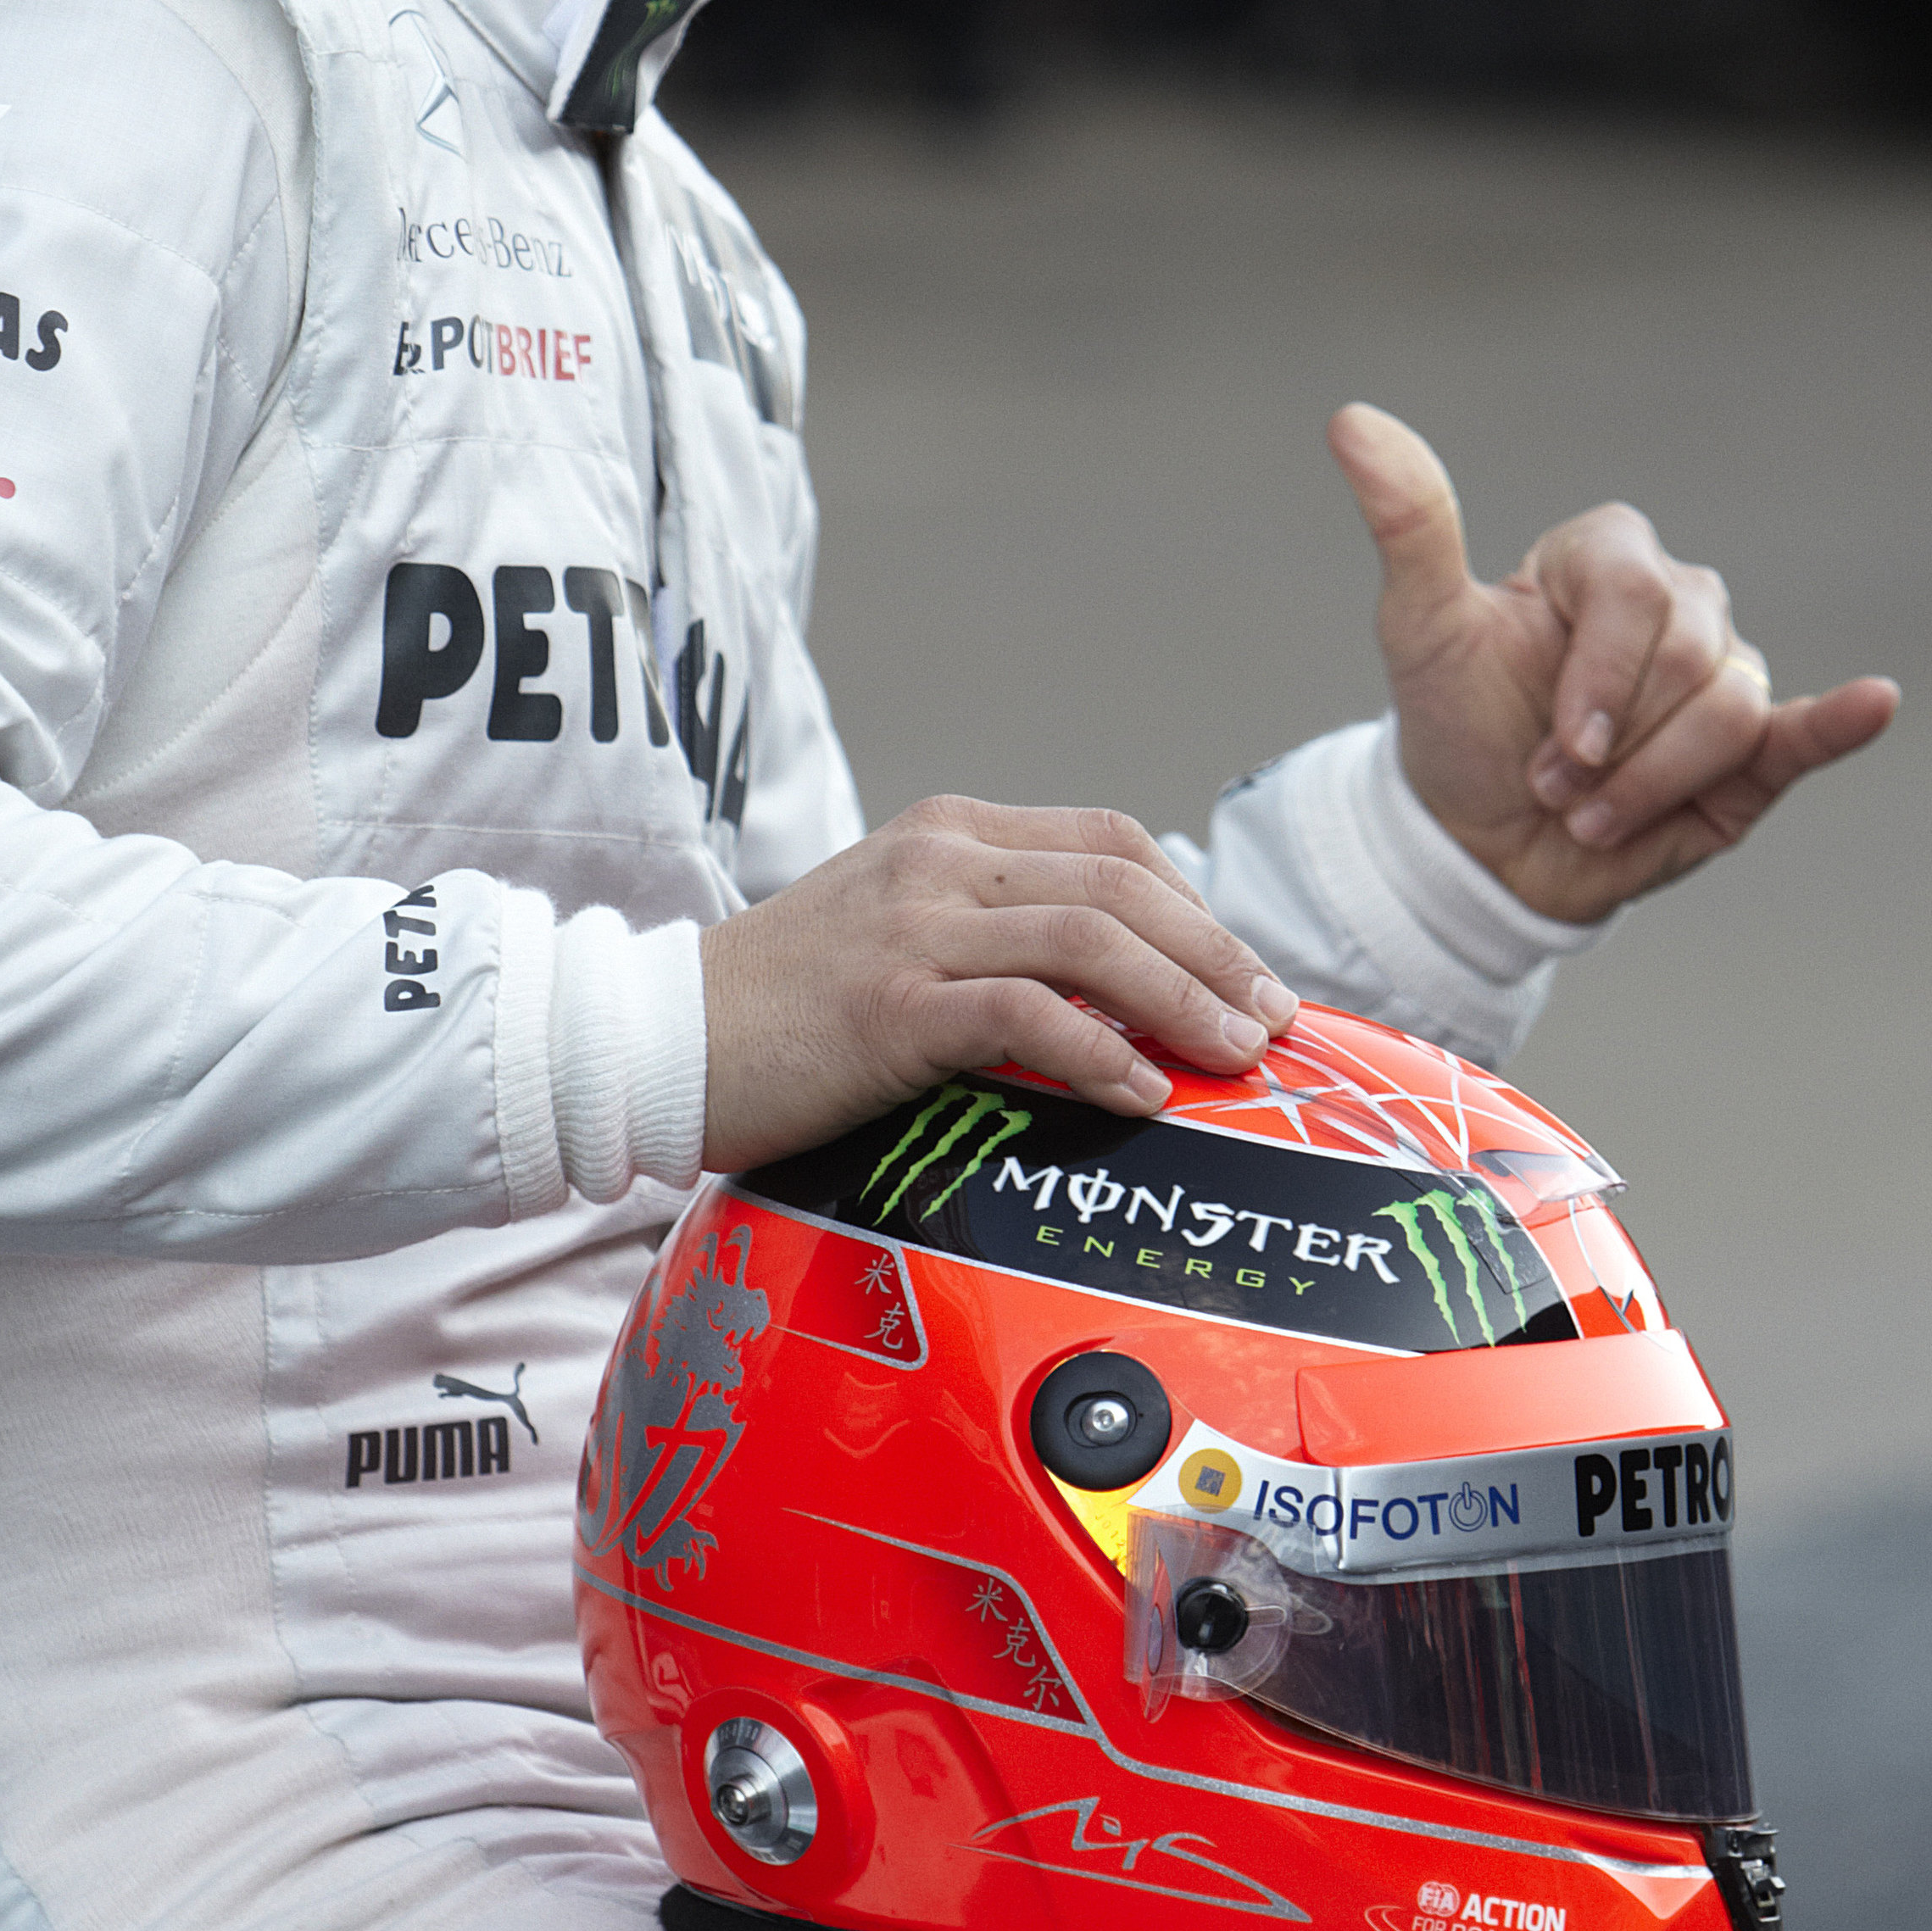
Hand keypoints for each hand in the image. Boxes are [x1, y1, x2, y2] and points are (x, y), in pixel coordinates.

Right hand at [701, 799, 1295, 1170]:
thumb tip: (1113, 993)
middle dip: (1217, 954)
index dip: (1196, 905)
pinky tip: (1143, 1096)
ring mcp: (915, 927)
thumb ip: (989, 936)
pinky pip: (1029, 1014)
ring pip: (1094, 940)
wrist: (657, 1040)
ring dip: (1185, 1001)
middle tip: (1273, 1021)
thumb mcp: (895, 935)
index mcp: (947, 833)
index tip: (1244, 973)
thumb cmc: (782, 1011)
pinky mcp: (892, 1003)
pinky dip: (1103, 1055)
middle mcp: (939, 861)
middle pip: (1123, 884)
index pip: (1111, 841)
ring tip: (1236, 1057)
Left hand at [1330, 402, 1897, 923]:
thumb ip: (1409, 523)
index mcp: (1608, 560)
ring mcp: (1721, 676)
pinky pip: (1806, 729)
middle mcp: (1678, 607)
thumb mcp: (1420, 627)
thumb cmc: (1456, 725)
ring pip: (1726, 713)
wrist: (1481, 847)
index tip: (1551, 749)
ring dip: (1650, 782)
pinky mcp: (1756, 753)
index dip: (1596, 684)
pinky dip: (1843, 720)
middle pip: (1685, 658)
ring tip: (1593, 814)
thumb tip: (1352, 419)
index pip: (1637, 596)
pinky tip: (1875, 702)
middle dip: (1611, 746)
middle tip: (1556, 786)